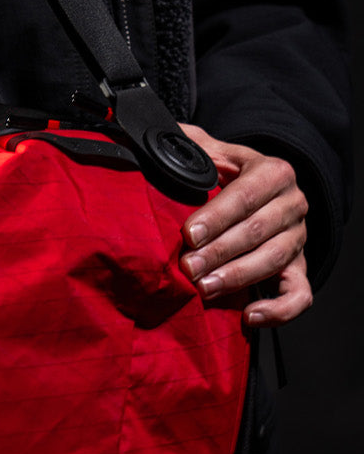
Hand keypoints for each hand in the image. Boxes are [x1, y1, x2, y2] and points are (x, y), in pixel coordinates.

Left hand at [177, 124, 310, 327]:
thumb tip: (155, 137)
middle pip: (258, 230)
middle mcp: (293, 203)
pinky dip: (279, 309)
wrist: (256, 191)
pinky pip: (299, 294)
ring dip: (238, 277)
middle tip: (188, 267)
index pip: (247, 194)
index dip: (217, 215)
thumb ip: (188, 142)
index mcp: (273, 171)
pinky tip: (249, 316)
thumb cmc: (223, 172)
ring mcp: (298, 238)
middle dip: (220, 251)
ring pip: (274, 260)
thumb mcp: (210, 150)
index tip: (189, 234)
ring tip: (205, 288)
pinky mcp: (299, 268)